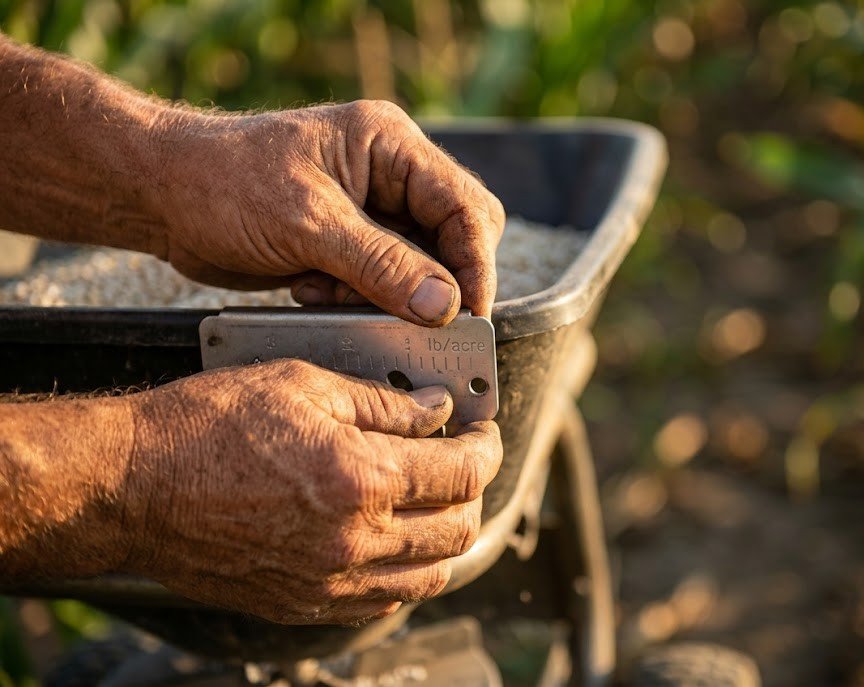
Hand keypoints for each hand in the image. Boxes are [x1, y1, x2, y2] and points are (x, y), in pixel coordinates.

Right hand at [121, 360, 501, 624]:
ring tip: (437, 501)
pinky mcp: (302, 604)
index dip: (486, 448)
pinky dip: (404, 573)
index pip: (462, 473)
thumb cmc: (205, 427)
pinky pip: (381, 603)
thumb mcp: (302, 385)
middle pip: (458, 530)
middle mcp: (353, 542)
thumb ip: (382, 402)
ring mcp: (328, 582)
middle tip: (464, 462)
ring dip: (447, 536)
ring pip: (429, 577)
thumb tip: (435, 409)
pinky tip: (393, 541)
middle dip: (474, 491)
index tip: (484, 434)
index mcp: (361, 480)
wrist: (131, 486)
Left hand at [151, 101, 504, 323]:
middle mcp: (390, 174)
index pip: (464, 206)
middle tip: (417, 321)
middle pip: (452, 237)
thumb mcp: (307, 224)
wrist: (160, 196)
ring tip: (333, 294)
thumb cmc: (223, 183)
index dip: (475, 264)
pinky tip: (312, 290)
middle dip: (434, 283)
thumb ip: (382, 264)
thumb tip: (445, 305)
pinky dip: (357, 299)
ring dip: (386, 295)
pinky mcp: (347, 243)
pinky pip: (381, 282)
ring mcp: (370, 210)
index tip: (469, 315)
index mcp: (390, 145)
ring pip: (418, 268)